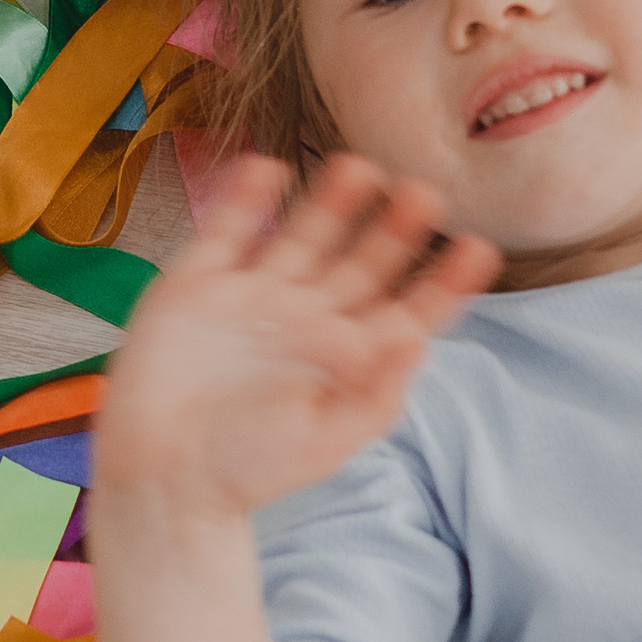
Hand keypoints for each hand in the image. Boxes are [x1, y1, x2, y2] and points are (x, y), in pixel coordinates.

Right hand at [98, 155, 495, 521]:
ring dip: (331, 200)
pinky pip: (229, 230)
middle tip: (427, 193)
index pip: (405, 310)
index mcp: (342, 358)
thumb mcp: (323, 441)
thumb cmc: (246, 469)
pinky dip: (246, 199)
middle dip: (395, 229)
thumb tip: (420, 341)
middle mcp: (304, 321)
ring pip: (302, 234)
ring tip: (361, 167)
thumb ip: (374, 394)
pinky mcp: (199, 284)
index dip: (442, 282)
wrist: (161, 474)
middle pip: (361, 262)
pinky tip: (269, 168)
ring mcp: (253, 298)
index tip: (480, 248)